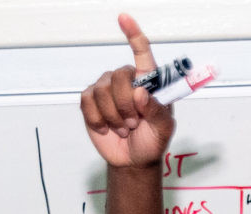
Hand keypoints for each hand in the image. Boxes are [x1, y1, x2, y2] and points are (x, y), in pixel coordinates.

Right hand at [80, 14, 175, 169]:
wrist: (133, 159)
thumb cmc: (152, 140)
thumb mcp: (163, 128)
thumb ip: (157, 111)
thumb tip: (141, 93)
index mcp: (149, 82)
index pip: (142, 53)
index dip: (133, 35)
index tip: (124, 17)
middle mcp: (127, 80)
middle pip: (119, 76)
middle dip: (126, 105)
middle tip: (135, 122)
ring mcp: (106, 89)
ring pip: (102, 91)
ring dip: (114, 116)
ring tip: (124, 127)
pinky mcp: (90, 101)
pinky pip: (87, 102)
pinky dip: (99, 120)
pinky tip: (108, 127)